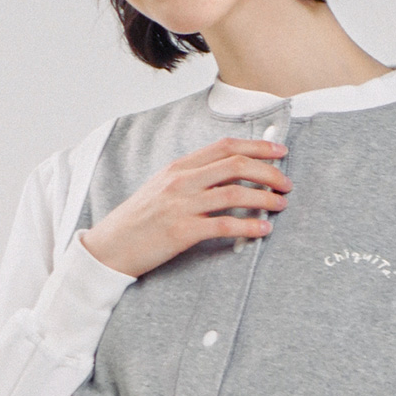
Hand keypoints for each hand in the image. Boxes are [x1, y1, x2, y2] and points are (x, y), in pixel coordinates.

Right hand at [79, 137, 292, 277]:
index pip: (225, 147)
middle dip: (268, 172)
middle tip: (287, 183)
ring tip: (281, 205)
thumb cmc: (139, 221)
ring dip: (265, 198)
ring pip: (234, 192)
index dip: (257, 147)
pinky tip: (263, 230)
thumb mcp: (162, 190)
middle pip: (235, 165)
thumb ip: (192, 179)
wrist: (109, 248)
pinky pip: (224, 224)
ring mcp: (181, 205)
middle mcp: (181, 181)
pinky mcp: (181, 232)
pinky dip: (249, 226)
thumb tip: (229, 176)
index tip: (281, 153)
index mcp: (178, 168)